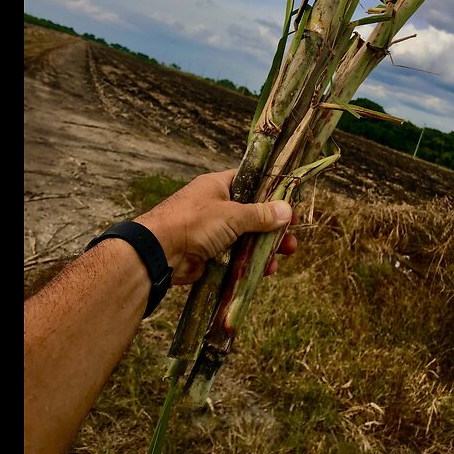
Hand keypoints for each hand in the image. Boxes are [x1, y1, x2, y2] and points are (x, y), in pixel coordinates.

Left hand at [136, 169, 297, 283]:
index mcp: (218, 186)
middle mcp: (216, 206)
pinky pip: (236, 257)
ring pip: (246, 238)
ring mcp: (213, 231)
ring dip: (265, 247)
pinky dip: (250, 263)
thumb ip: (260, 214)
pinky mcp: (211, 254)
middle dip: (273, 227)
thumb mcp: (232, 214)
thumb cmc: (194, 222)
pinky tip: (265, 270)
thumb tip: (287, 210)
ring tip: (284, 255)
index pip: (250, 183)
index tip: (291, 205)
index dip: (272, 193)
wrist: (160, 252)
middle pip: (252, 215)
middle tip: (292, 237)